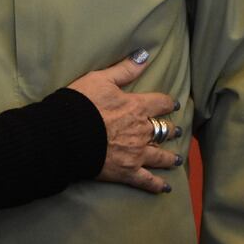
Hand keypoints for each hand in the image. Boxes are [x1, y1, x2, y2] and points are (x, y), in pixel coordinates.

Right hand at [68, 51, 180, 193]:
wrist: (67, 134)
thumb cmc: (81, 103)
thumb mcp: (100, 79)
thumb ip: (124, 69)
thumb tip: (144, 55)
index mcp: (136, 107)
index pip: (160, 103)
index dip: (168, 102)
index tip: (173, 104)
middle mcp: (142, 131)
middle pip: (163, 130)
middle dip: (170, 130)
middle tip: (176, 131)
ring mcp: (137, 153)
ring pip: (160, 156)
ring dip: (169, 157)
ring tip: (175, 159)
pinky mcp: (127, 171)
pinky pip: (147, 180)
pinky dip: (157, 185)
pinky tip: (165, 188)